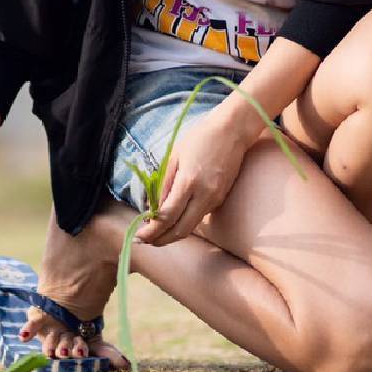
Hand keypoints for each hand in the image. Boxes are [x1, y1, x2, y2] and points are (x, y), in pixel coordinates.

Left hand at [136, 102, 255, 245]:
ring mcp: (215, 199)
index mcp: (189, 182)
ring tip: (155, 233)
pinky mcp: (221, 198)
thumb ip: (163, 185)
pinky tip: (173, 219)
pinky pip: (200, 216)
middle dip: (161, 240)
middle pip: (181, 230)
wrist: (233, 130)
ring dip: (172, 234)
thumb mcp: (174, 157)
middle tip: (144, 241)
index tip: (139, 236)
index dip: (152, 231)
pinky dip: (184, 222)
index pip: (167, 217)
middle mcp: (205, 195)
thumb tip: (152, 210)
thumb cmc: (200, 137)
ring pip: (191, 226)